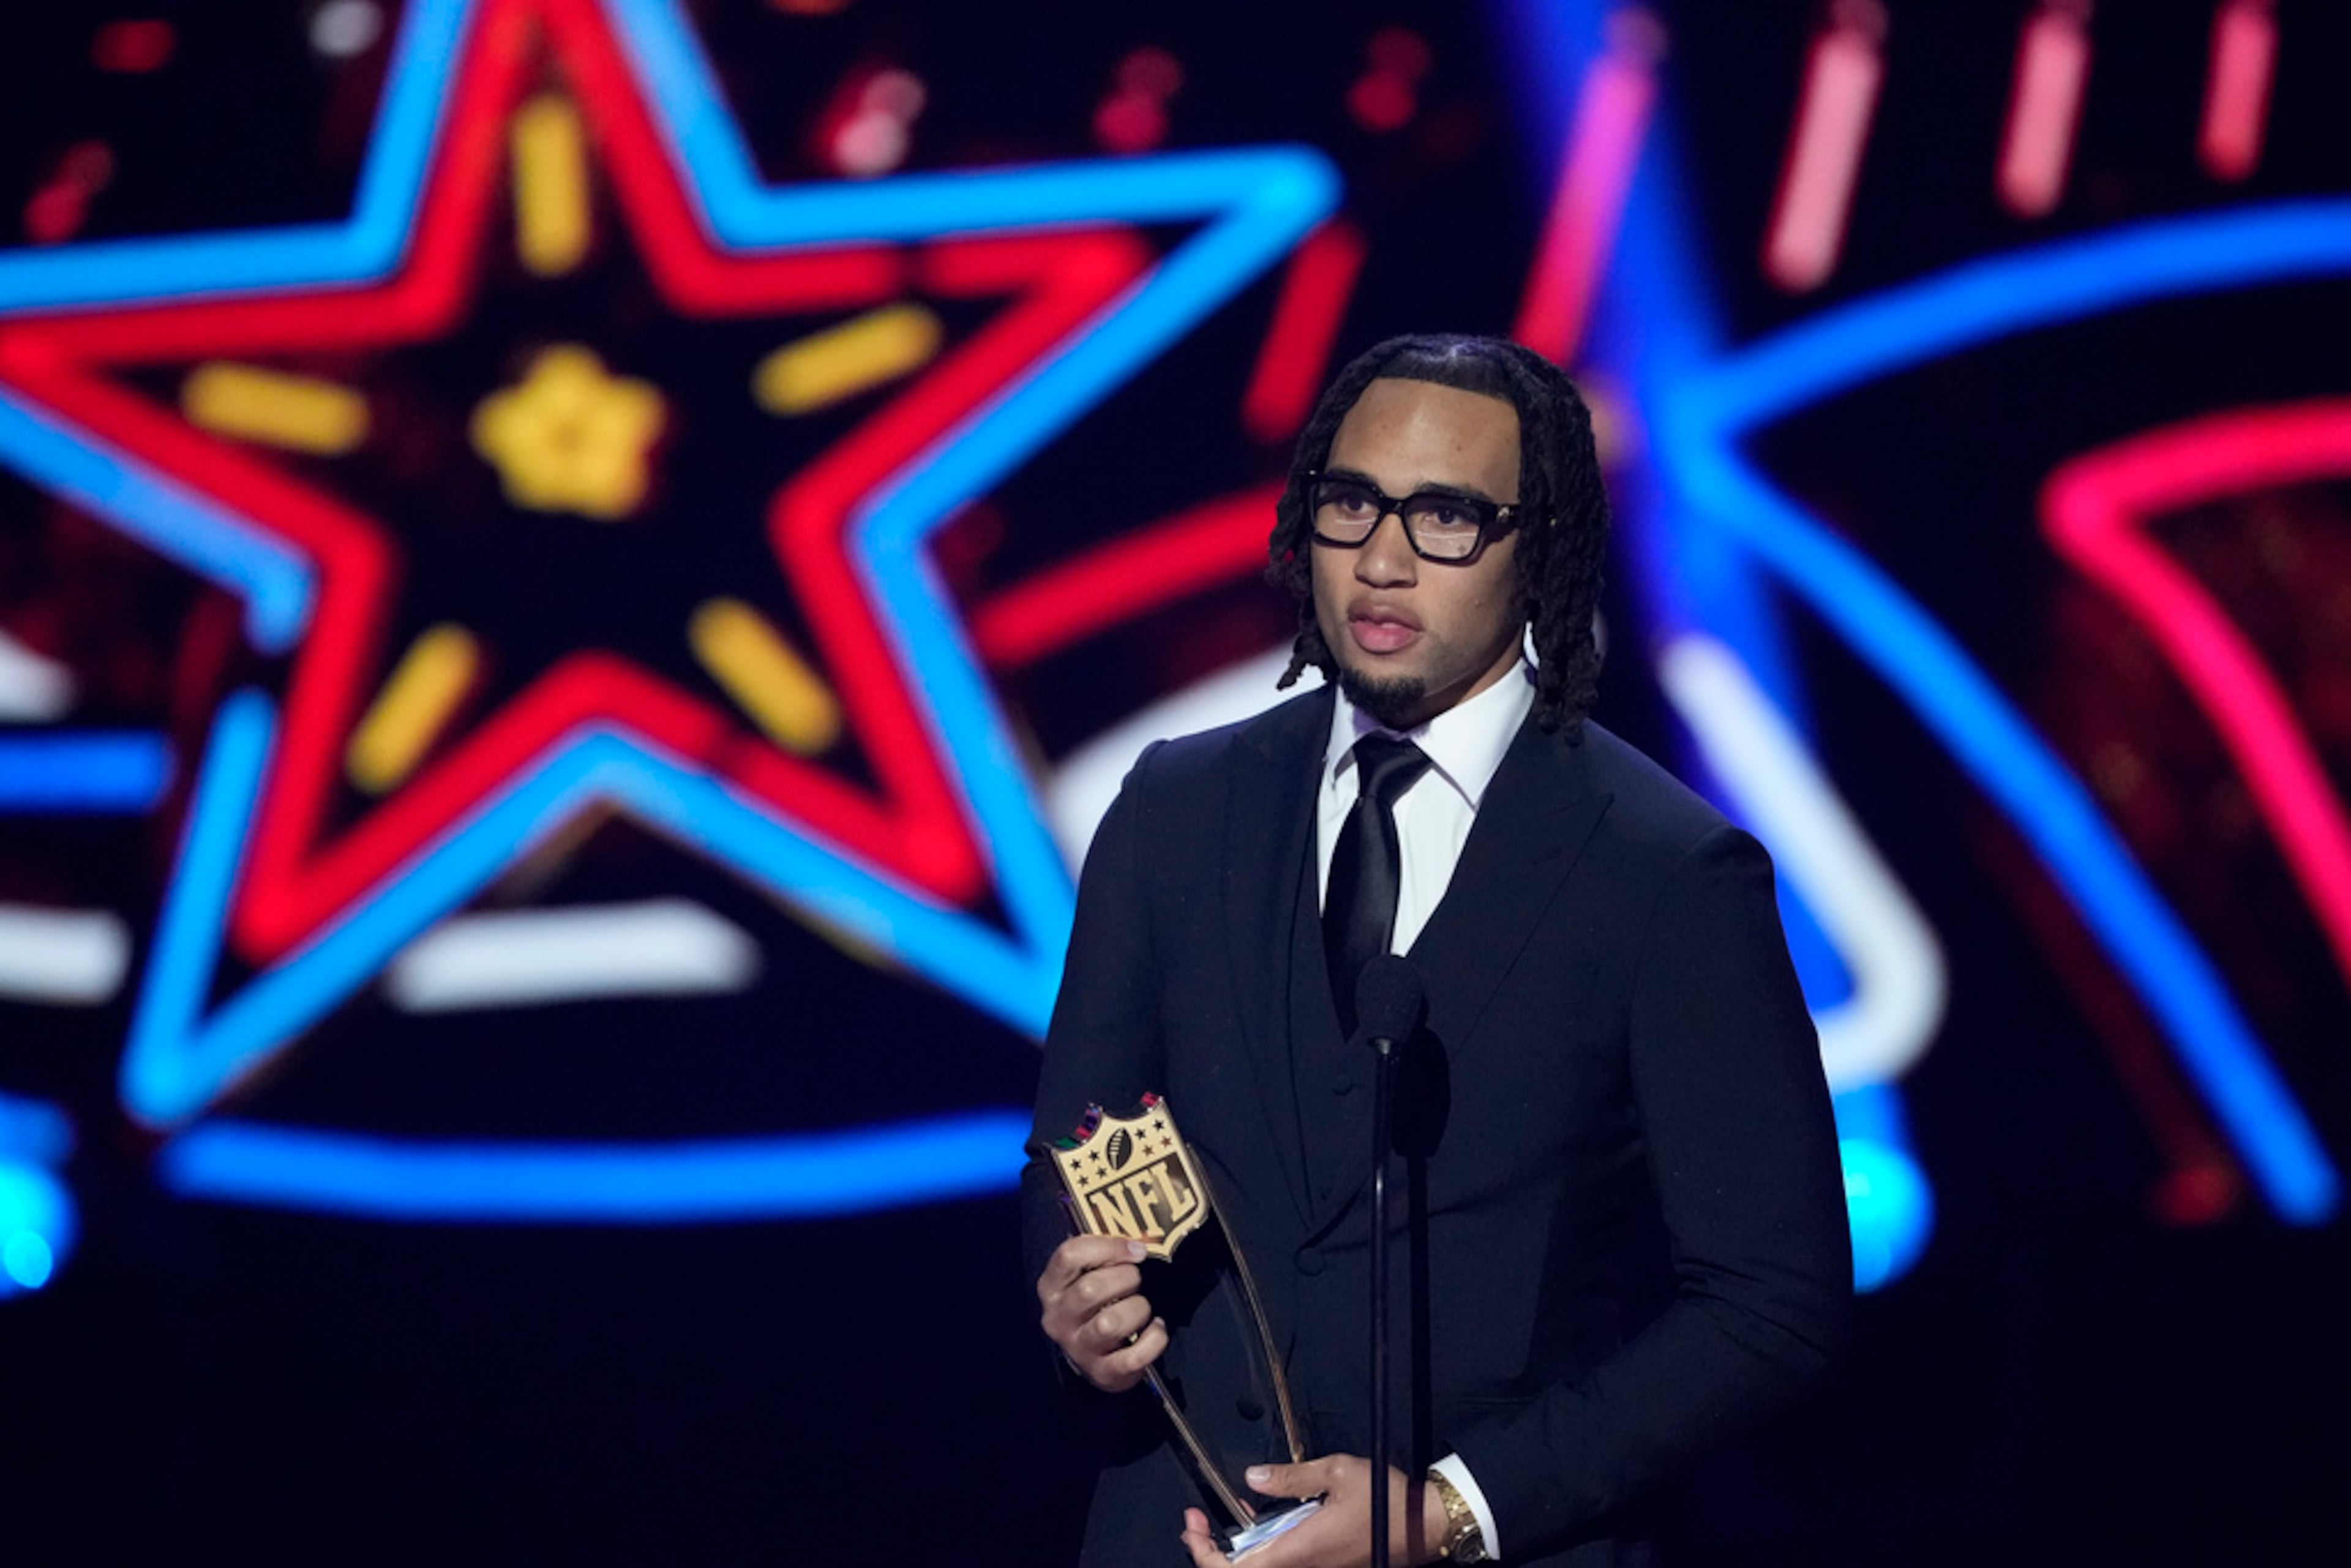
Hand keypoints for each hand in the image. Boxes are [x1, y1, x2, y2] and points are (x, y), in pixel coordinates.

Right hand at [1035, 1234, 1167, 1392]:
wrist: (1092, 1356)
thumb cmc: (1095, 1303)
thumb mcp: (1088, 1274)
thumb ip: (1105, 1252)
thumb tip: (1141, 1241)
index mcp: (1051, 1286)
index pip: (1069, 1255)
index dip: (1108, 1246)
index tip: (1137, 1250)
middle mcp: (1058, 1318)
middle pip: (1091, 1288)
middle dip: (1126, 1279)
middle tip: (1136, 1281)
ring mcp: (1078, 1348)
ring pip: (1109, 1323)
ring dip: (1137, 1309)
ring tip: (1142, 1308)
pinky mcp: (1102, 1373)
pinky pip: (1133, 1357)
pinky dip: (1153, 1341)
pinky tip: (1155, 1329)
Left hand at [1177, 1455, 1448, 1566]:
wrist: (1423, 1526)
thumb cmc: (1384, 1497)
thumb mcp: (1337, 1472)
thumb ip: (1290, 1477)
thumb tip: (1251, 1477)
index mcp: (1300, 1550)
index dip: (1206, 1553)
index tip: (1193, 1524)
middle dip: (1209, 1551)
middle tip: (1194, 1523)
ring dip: (1232, 1552)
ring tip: (1215, 1524)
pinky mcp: (1323, 1566)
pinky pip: (1280, 1563)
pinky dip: (1258, 1550)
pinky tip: (1255, 1525)